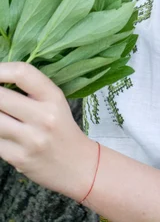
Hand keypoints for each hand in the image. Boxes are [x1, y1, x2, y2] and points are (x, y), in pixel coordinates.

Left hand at [0, 62, 97, 201]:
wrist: (77, 165)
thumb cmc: (62, 129)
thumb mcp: (55, 102)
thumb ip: (30, 90)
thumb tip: (0, 79)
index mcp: (53, 97)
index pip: (22, 74)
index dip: (1, 69)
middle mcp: (43, 116)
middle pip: (0, 96)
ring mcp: (30, 139)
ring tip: (0, 112)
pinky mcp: (18, 158)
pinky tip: (1, 130)